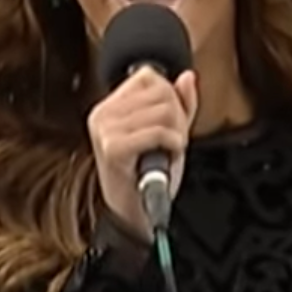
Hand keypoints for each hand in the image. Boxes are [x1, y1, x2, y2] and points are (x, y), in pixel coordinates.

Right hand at [87, 67, 197, 239]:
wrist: (136, 214)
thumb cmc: (148, 175)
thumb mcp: (167, 133)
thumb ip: (179, 104)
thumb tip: (188, 77)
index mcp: (109, 107)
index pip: (150, 77)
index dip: (170, 98)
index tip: (168, 125)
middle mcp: (103, 114)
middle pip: (161, 91)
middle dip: (177, 117)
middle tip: (170, 142)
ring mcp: (105, 130)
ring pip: (164, 110)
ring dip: (177, 133)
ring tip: (166, 151)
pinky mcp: (113, 148)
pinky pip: (158, 131)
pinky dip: (173, 144)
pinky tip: (168, 156)